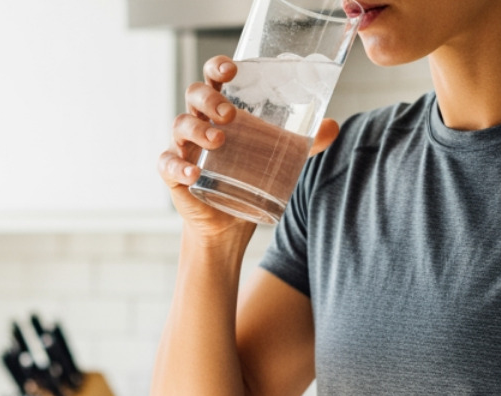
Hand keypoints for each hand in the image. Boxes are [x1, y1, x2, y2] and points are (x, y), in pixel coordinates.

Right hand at [158, 55, 340, 240]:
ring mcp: (184, 147)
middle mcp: (199, 122)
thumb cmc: (248, 178)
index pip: (213, 78)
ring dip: (198, 129)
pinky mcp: (174, 174)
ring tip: (219, 140)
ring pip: (180, 124)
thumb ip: (304, 144)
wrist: (229, 222)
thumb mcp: (278, 158)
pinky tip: (193, 174)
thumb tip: (332, 127)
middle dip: (210, 98)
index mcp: (220, 110)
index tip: (232, 69)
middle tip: (230, 114)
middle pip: (194, 95)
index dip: (217, 67)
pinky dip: (178, 167)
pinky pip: (167, 164)